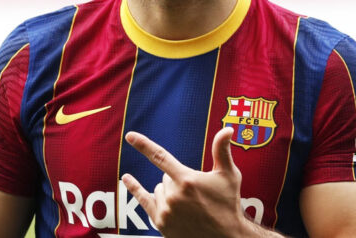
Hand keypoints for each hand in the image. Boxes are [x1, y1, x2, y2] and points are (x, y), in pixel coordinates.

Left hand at [121, 127, 250, 237]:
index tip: (130, 136)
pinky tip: (126, 178)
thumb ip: (222, 150)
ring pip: (159, 190)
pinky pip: (144, 200)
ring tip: (188, 205)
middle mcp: (173, 195)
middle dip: (177, 181)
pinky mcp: (161, 223)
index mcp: (187, 180)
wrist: (226, 237)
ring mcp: (165, 210)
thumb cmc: (228, 205)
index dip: (143, 145)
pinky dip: (135, 189)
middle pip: (165, 178)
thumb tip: (227, 129)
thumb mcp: (229, 175)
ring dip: (169, 192)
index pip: (160, 157)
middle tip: (195, 194)